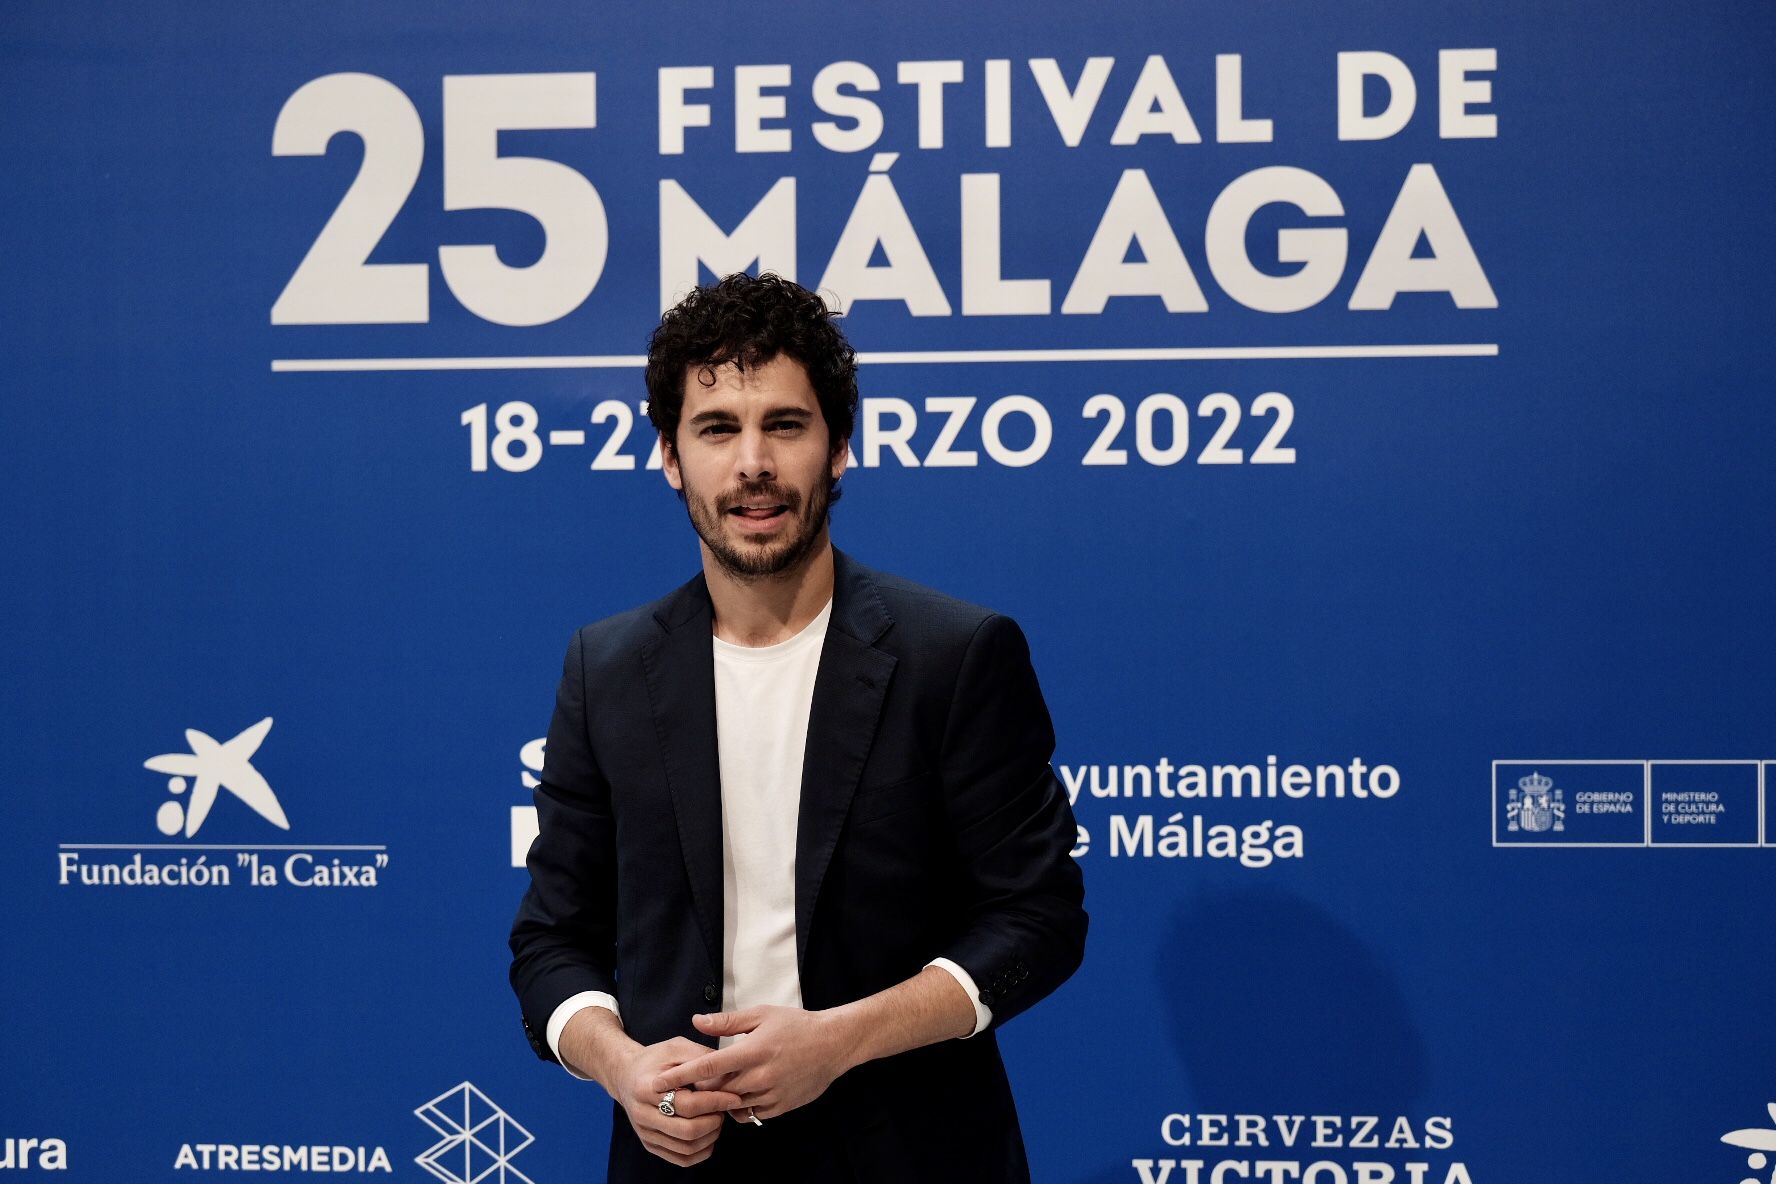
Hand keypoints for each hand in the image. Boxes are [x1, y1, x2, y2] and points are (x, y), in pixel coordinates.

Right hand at [616, 1037, 744, 1166]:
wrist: (626, 1075)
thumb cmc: (654, 1059)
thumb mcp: (676, 1047)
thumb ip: (701, 1057)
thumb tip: (728, 1071)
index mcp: (647, 1088)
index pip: (687, 1104)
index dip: (715, 1102)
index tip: (734, 1097)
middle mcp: (642, 1115)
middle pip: (687, 1131)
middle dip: (714, 1122)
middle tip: (724, 1110)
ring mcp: (645, 1133)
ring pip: (686, 1148)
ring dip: (710, 1137)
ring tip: (717, 1119)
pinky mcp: (650, 1144)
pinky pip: (681, 1159)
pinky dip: (701, 1152)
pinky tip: (709, 1135)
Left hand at [650, 1006, 852, 1121]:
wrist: (833, 1044)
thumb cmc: (796, 1025)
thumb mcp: (761, 1015)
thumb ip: (727, 1022)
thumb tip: (696, 1021)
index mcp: (752, 1051)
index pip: (707, 1067)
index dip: (680, 1075)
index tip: (658, 1082)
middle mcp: (760, 1076)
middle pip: (716, 1091)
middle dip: (699, 1090)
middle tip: (685, 1086)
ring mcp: (771, 1094)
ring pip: (733, 1105)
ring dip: (721, 1099)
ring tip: (714, 1089)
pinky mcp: (781, 1106)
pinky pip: (752, 1114)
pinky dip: (742, 1107)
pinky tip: (742, 1094)